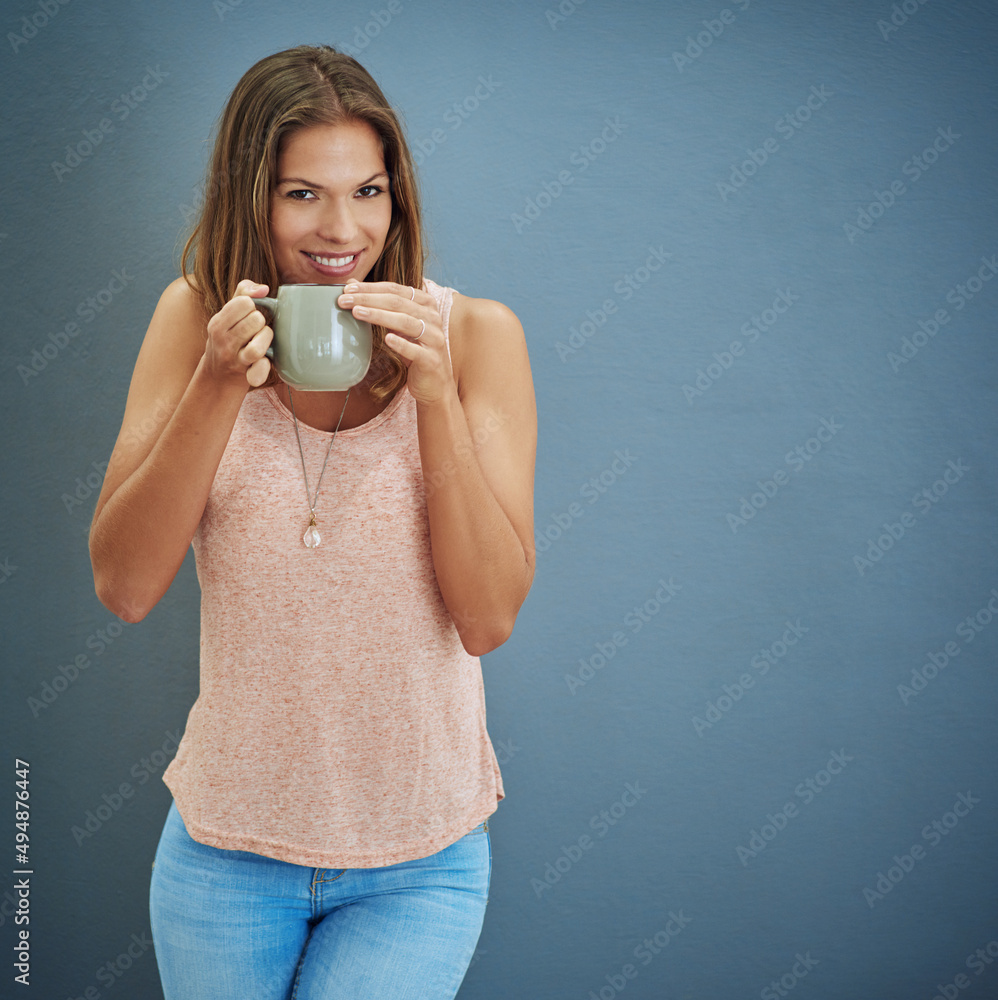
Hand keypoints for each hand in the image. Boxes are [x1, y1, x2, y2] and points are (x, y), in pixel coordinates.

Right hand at [203, 279, 273, 387]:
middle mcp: (223, 342)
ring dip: (266, 339)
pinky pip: (259, 371)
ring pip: (258, 347)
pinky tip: (265, 361)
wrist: (217, 375)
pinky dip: (265, 367)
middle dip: (261, 322)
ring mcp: (234, 360)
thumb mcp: (227, 314)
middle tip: (256, 328)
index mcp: (218, 323)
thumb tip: (264, 288)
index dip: (252, 305)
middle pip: (255, 321)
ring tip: (262, 340)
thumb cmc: (228, 338)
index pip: (244, 302)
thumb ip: (243, 293)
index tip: (249, 313)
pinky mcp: (246, 376)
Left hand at [338, 281, 454, 404]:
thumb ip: (379, 304)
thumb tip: (352, 285)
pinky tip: (387, 339)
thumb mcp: (397, 325)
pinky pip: (416, 350)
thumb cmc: (414, 350)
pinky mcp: (432, 360)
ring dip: (380, 316)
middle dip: (369, 299)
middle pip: (398, 303)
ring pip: (406, 322)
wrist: (435, 383)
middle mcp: (433, 318)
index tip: (347, 290)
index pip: (395, 290)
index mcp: (425, 304)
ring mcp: (434, 339)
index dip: (371, 288)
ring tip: (357, 313)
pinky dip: (402, 344)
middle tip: (344, 300)